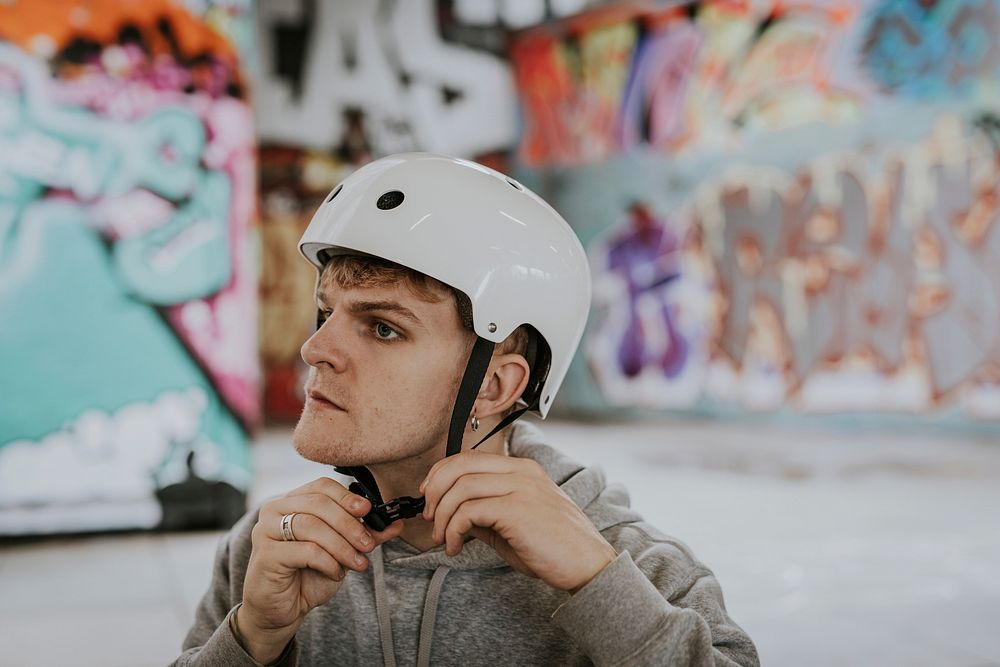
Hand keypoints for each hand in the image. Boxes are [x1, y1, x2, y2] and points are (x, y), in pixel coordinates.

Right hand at [237, 477, 403, 662]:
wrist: (281, 609)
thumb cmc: (307, 575)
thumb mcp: (341, 551)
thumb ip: (364, 535)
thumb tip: (396, 523)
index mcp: (292, 501)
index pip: (322, 486)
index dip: (347, 496)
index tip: (368, 510)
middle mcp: (275, 511)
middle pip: (319, 504)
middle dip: (349, 524)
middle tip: (368, 544)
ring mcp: (266, 531)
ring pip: (312, 526)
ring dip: (342, 545)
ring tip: (357, 563)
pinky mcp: (266, 555)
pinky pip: (306, 551)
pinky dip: (328, 562)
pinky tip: (336, 572)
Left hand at [420, 452, 616, 592]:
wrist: (588, 566)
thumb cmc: (554, 547)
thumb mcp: (514, 522)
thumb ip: (486, 512)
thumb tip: (451, 514)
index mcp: (522, 469)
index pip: (470, 457)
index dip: (441, 474)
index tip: (429, 496)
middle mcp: (521, 471)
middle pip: (460, 465)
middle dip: (435, 491)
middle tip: (428, 517)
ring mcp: (520, 487)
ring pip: (461, 487)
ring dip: (441, 515)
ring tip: (442, 538)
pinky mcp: (516, 509)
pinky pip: (468, 511)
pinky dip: (453, 530)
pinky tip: (455, 546)